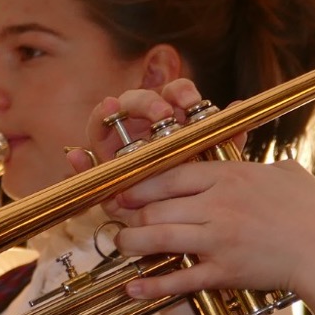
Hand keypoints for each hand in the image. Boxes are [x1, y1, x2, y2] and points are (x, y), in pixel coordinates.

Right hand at [76, 78, 247, 171]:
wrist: (186, 223)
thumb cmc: (198, 187)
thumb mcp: (213, 165)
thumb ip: (225, 140)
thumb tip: (238, 110)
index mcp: (171, 119)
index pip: (171, 93)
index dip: (180, 91)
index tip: (191, 101)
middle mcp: (140, 127)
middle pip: (136, 100)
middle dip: (147, 101)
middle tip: (162, 114)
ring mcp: (117, 148)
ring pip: (105, 120)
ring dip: (107, 112)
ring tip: (111, 108)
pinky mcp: (102, 172)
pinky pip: (86, 164)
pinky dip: (79, 160)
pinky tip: (76, 156)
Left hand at [108, 156, 314, 301]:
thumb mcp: (289, 173)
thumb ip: (264, 165)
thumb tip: (260, 162)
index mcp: (230, 177)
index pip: (171, 175)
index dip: (140, 184)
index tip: (124, 189)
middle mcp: (217, 206)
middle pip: (157, 206)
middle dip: (129, 212)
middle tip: (115, 216)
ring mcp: (218, 240)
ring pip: (159, 237)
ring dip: (132, 242)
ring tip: (121, 244)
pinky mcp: (224, 272)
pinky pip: (180, 279)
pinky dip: (152, 285)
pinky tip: (133, 288)